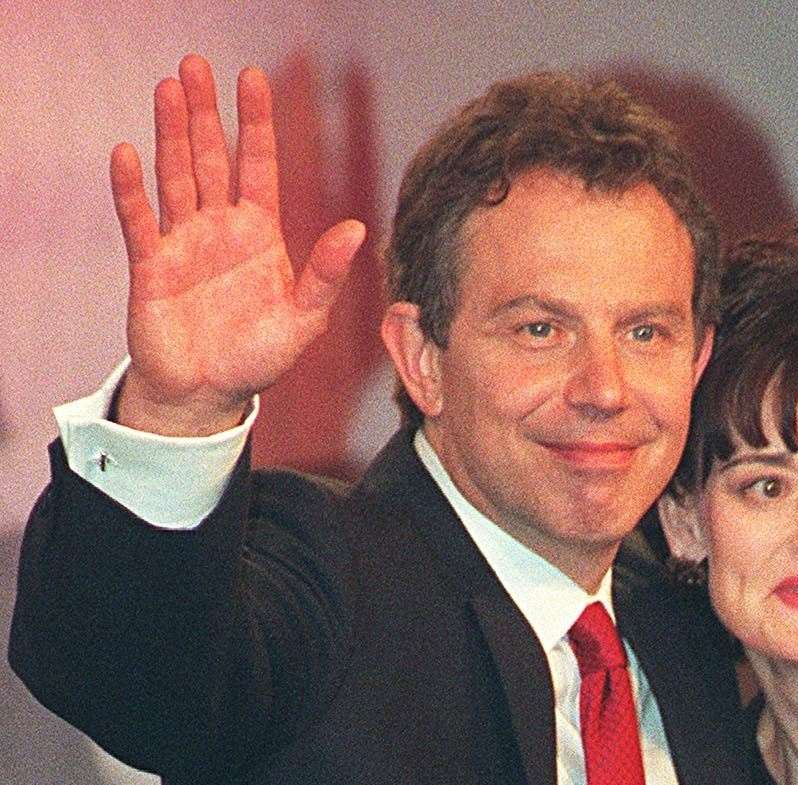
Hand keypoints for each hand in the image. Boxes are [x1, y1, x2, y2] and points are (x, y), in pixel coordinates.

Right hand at [111, 54, 365, 435]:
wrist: (211, 396)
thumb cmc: (259, 358)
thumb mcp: (305, 319)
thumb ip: (326, 275)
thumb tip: (357, 229)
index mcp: (259, 233)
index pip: (257, 165)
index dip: (255, 123)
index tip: (252, 78)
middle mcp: (219, 228)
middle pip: (210, 158)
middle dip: (204, 113)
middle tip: (195, 65)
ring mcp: (182, 243)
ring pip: (175, 177)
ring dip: (170, 134)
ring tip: (167, 88)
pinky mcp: (150, 267)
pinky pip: (139, 221)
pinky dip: (132, 190)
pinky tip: (128, 154)